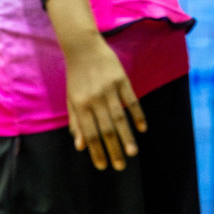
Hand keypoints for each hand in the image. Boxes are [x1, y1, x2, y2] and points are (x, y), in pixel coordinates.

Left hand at [61, 33, 145, 170]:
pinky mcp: (121, 80)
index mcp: (80, 104)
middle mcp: (94, 99)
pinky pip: (132, 101)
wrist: (83, 47)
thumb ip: (75, 121)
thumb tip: (80, 146)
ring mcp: (109, 89)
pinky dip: (137, 115)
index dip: (96, 151)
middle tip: (120, 167)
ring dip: (126, 137)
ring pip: (119, 118)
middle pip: (105, 129)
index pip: (89, 133)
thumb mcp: (70, 98)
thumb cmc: (76, 75)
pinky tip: (142, 129)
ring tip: (132, 153)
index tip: (103, 166)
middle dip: (113, 150)